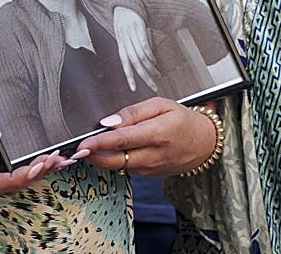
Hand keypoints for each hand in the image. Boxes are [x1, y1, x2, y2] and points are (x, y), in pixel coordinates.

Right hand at [0, 81, 71, 195]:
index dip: (17, 179)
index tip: (35, 167)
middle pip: (10, 184)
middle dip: (34, 174)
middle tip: (55, 158)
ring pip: (15, 178)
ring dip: (38, 171)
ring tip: (59, 158)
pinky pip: (15, 167)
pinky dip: (34, 164)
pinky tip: (49, 156)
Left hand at [73, 97, 216, 176]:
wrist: (205, 144)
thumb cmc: (183, 120)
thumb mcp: (161, 105)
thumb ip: (133, 112)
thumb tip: (109, 122)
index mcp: (156, 134)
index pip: (120, 140)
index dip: (98, 143)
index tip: (81, 144)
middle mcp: (153, 155)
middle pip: (114, 160)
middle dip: (92, 156)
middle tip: (75, 149)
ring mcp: (150, 168)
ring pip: (117, 166)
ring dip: (101, 158)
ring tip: (89, 146)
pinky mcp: (149, 175)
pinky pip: (126, 168)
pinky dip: (114, 160)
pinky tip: (109, 150)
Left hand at [112, 6, 160, 93]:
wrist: (126, 1)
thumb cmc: (124, 20)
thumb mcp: (123, 35)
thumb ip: (129, 47)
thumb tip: (139, 62)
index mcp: (121, 44)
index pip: (124, 64)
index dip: (129, 77)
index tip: (134, 89)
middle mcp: (125, 41)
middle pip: (134, 63)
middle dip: (144, 77)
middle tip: (153, 86)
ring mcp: (132, 35)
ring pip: (141, 56)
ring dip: (150, 68)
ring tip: (157, 75)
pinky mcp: (139, 28)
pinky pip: (144, 45)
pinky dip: (150, 55)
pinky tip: (154, 61)